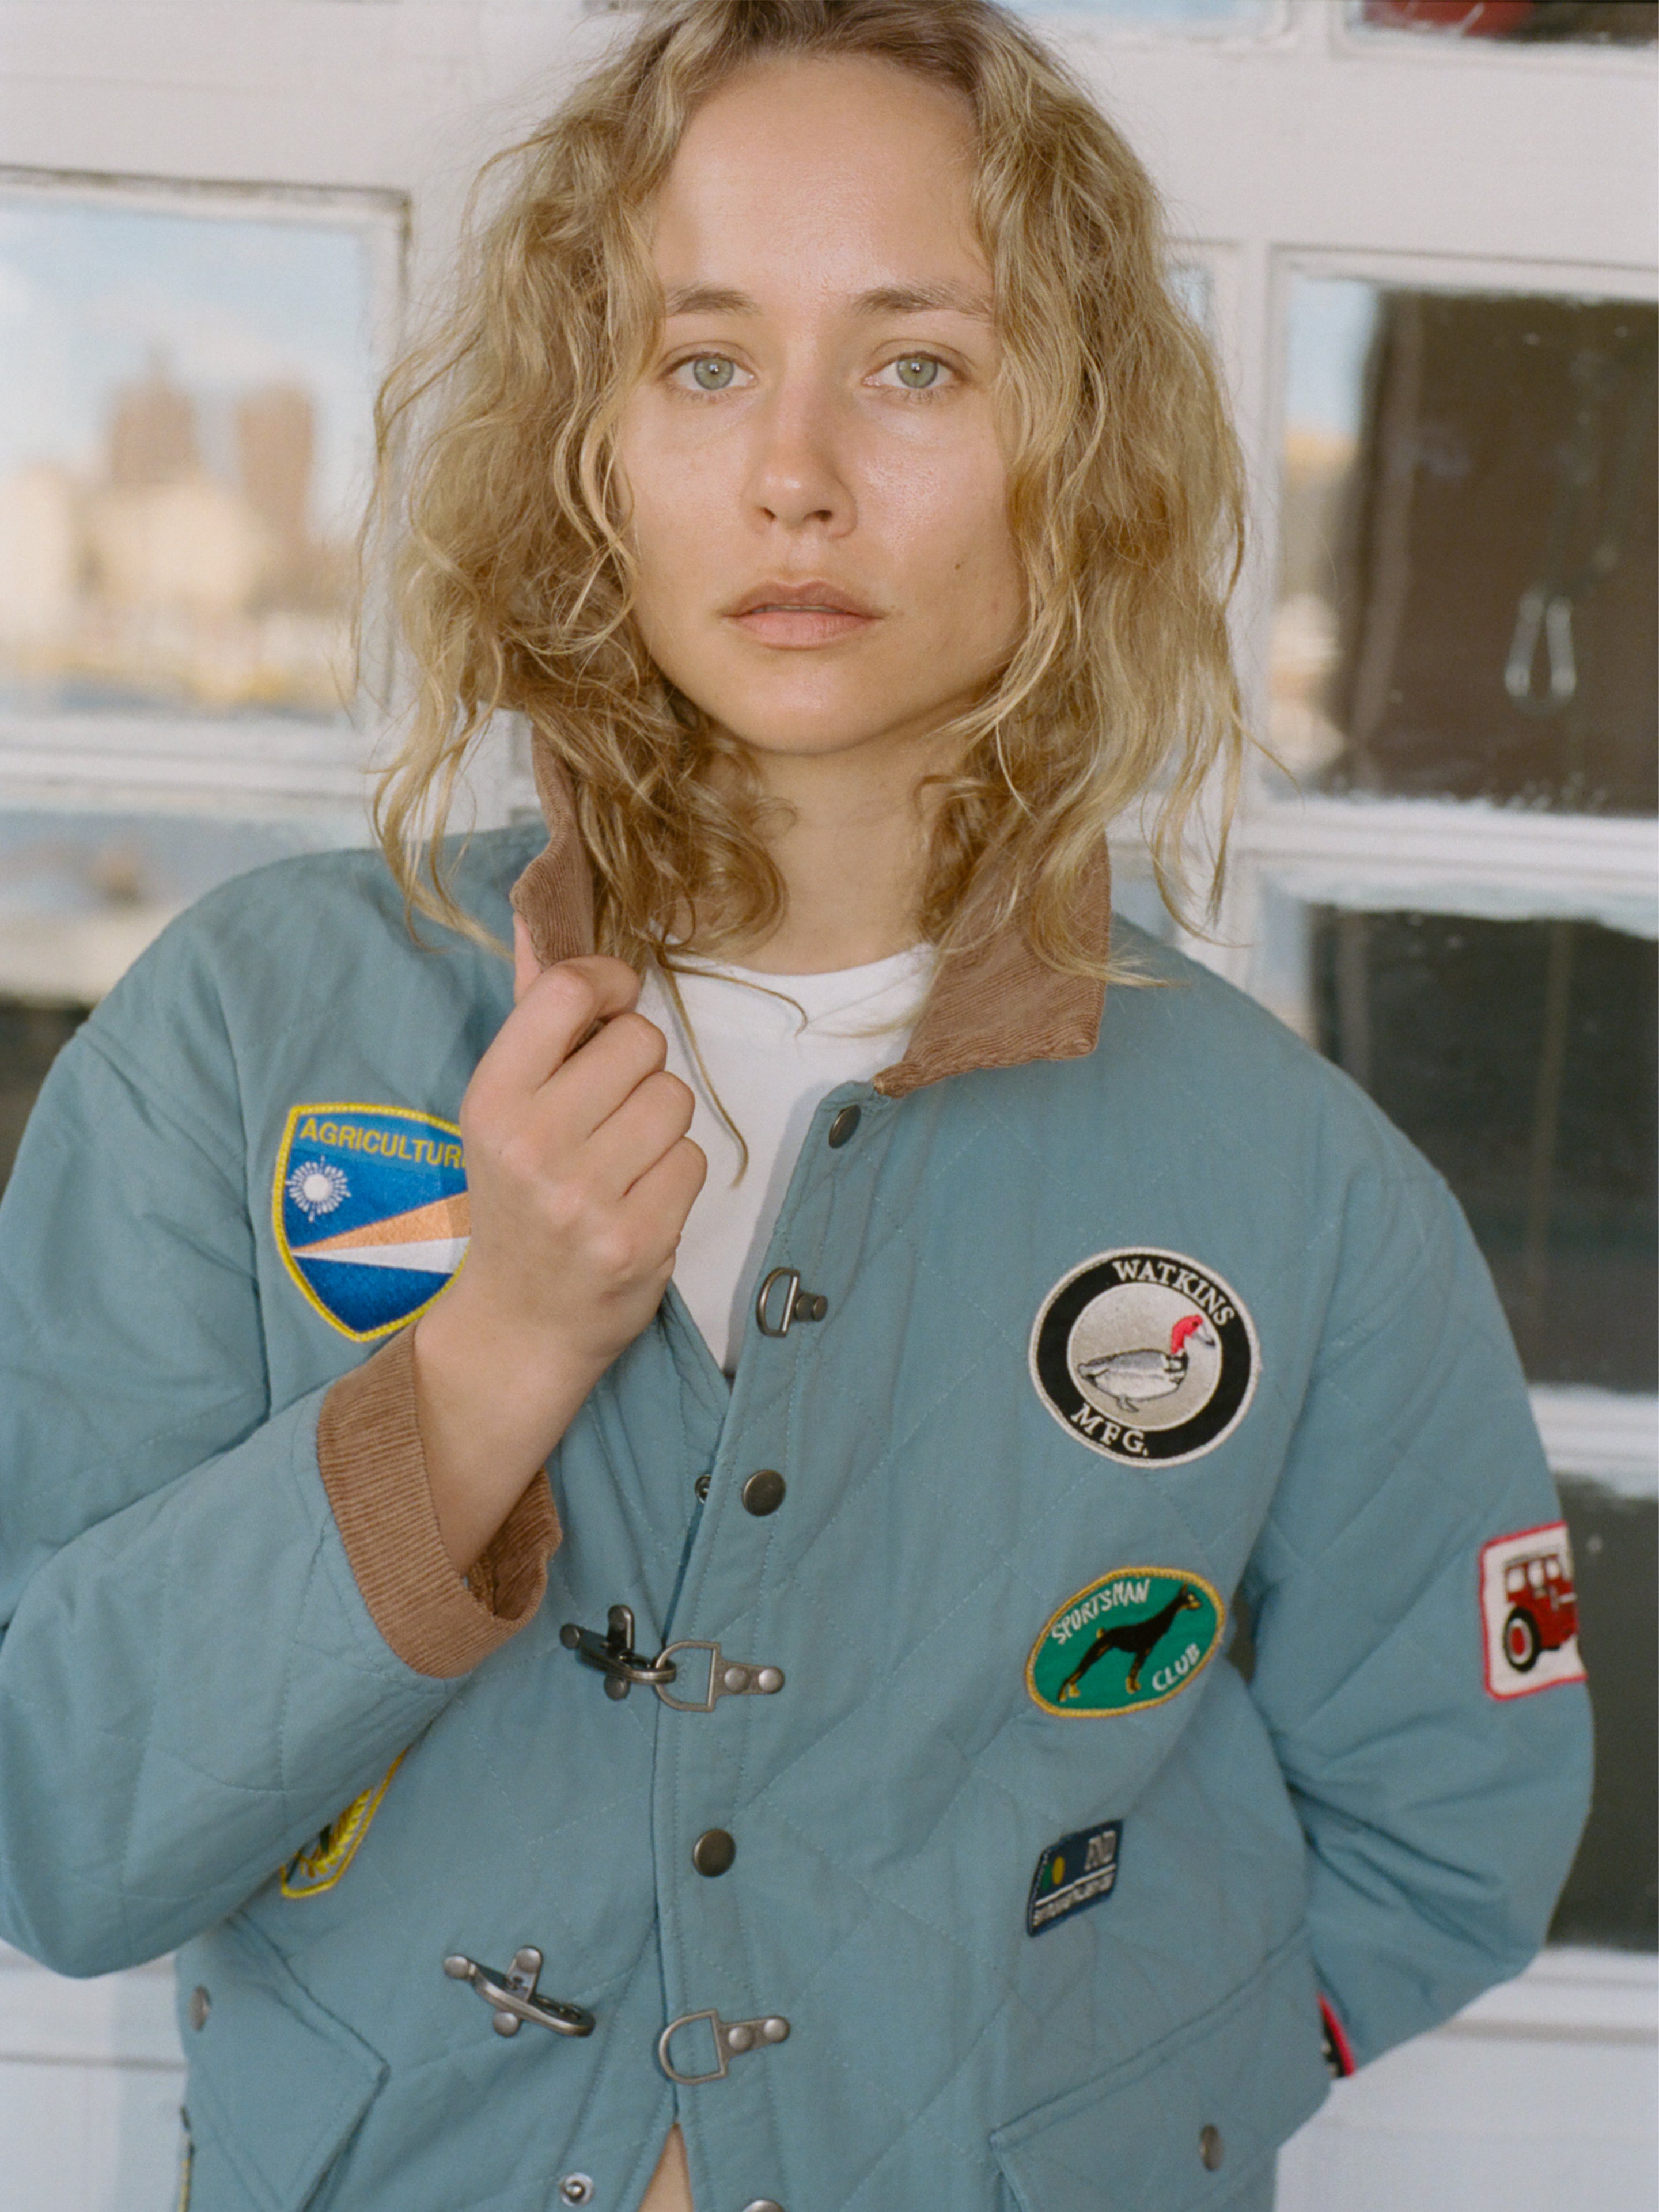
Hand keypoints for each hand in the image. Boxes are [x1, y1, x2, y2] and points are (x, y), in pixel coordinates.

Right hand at [411, 920, 705, 1572]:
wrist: (520, 1322)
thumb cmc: (518, 1195)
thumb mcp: (504, 1103)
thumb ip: (532, 1008)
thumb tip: (536, 907)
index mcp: (492, 1097)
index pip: (572, 991)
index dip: (612, 987)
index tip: (613, 1008)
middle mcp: (533, 1143)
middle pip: (641, 1043)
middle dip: (637, 1070)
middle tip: (605, 1115)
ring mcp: (585, 1196)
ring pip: (675, 1100)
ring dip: (660, 1126)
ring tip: (619, 1161)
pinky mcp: (636, 1239)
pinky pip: (693, 1161)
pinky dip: (675, 1178)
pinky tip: (637, 1201)